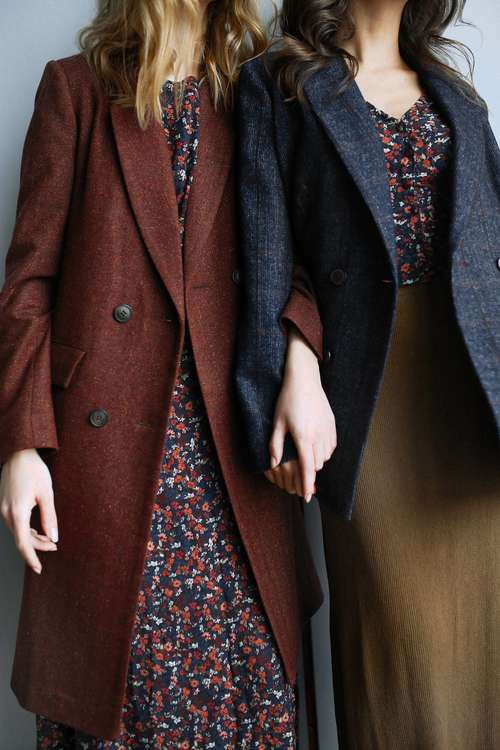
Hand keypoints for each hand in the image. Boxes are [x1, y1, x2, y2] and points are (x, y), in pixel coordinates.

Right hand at [0, 448, 57, 573]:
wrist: (18, 453)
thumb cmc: (34, 470)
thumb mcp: (46, 493)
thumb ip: (50, 517)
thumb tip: (53, 537)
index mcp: (17, 512)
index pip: (23, 543)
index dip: (31, 558)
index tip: (38, 569)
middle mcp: (6, 513)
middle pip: (21, 539)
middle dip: (37, 547)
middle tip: (54, 547)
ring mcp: (3, 509)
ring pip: (18, 532)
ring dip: (33, 537)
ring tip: (49, 538)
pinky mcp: (4, 505)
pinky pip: (15, 523)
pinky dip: (26, 529)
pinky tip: (38, 529)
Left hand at [267, 326, 336, 500]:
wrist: (304, 380)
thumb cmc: (287, 400)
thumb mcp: (277, 422)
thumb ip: (275, 445)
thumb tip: (273, 464)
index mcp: (303, 437)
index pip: (307, 469)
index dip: (307, 485)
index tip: (306, 497)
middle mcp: (318, 436)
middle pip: (317, 465)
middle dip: (308, 470)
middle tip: (298, 466)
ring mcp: (328, 431)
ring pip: (325, 457)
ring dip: (316, 460)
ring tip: (304, 450)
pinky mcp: (333, 425)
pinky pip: (331, 447)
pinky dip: (323, 450)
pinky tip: (314, 442)